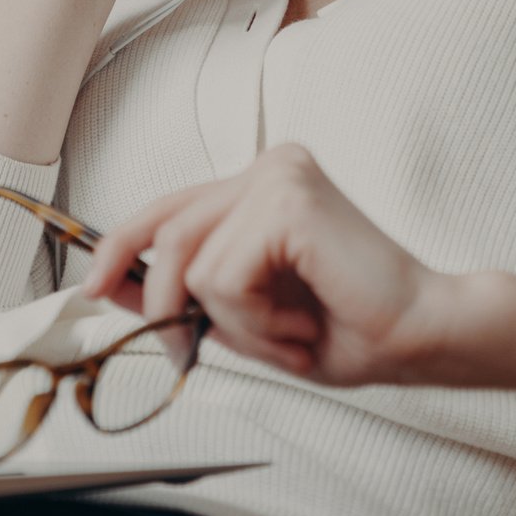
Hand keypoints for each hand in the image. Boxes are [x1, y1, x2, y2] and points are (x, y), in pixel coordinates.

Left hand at [78, 144, 451, 386]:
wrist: (423, 336)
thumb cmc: (351, 327)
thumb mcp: (248, 314)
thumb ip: (189, 293)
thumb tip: (114, 286)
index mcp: (263, 185)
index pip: (170, 206)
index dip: (120, 246)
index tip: (92, 285)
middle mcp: (269, 167)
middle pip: (166, 229)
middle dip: (158, 299)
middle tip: (185, 347)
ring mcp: (277, 175)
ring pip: (191, 262)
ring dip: (229, 321)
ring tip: (283, 333)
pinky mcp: (285, 199)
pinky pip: (221, 276)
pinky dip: (252, 319)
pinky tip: (299, 321)